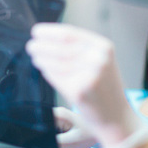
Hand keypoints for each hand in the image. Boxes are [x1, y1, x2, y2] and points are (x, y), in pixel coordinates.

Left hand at [27, 23, 142, 147]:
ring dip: (41, 58)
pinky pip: (55, 77)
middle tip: (31, 45)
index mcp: (104, 47)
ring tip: (35, 57)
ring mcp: (89, 75)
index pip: (70, 33)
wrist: (116, 116)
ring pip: (56, 62)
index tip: (36, 32)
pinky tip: (44, 69)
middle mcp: (98, 59)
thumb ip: (82, 48)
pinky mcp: (78, 91)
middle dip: (42, 45)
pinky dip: (47, 72)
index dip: (49, 32)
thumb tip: (50, 38)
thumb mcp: (102, 61)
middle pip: (60, 47)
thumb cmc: (106, 88)